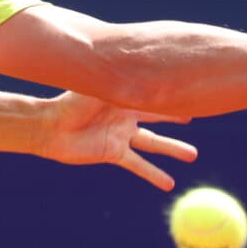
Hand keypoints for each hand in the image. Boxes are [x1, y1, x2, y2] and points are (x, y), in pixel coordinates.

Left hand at [35, 92, 197, 190]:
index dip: (172, 93)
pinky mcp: (114, 153)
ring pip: (153, 143)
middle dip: (176, 116)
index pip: (153, 94)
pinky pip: (138, 165)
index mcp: (124, 97)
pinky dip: (153, 175)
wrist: (50, 126)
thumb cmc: (72, 100)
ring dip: (172, 149)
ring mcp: (121, 136)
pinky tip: (168, 183)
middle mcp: (126, 116)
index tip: (192, 91)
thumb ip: (122, 80)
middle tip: (196, 115)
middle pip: (158, 116)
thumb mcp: (100, 86)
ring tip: (192, 155)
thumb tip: (145, 64)